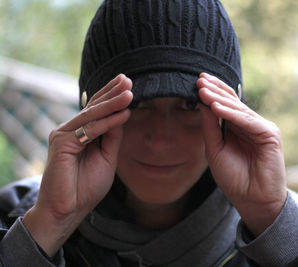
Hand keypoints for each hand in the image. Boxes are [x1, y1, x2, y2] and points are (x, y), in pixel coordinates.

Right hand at [23, 74, 132, 256]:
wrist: (68, 209)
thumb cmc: (86, 187)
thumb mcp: (107, 158)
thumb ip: (113, 136)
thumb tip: (123, 114)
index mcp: (81, 134)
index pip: (97, 110)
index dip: (112, 97)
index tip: (128, 84)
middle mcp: (71, 130)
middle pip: (94, 107)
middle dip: (112, 92)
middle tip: (128, 79)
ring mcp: (64, 134)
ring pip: (93, 114)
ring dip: (113, 102)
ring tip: (130, 92)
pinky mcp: (62, 142)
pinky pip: (91, 129)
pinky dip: (109, 121)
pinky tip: (124, 113)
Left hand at [197, 73, 286, 235]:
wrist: (252, 200)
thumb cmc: (234, 178)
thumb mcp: (215, 149)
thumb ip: (211, 127)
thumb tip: (203, 104)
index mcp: (238, 127)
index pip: (226, 104)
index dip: (213, 92)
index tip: (197, 82)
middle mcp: (251, 124)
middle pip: (232, 102)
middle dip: (215, 90)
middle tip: (199, 78)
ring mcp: (262, 128)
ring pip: (239, 109)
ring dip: (220, 99)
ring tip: (203, 90)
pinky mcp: (270, 135)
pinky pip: (247, 121)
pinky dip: (231, 114)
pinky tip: (216, 107)